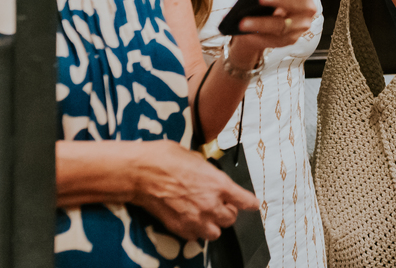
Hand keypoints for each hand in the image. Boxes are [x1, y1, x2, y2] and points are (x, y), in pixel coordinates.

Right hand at [131, 140, 257, 240]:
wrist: (142, 172)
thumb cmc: (166, 159)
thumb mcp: (196, 158)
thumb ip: (208, 172)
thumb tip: (210, 177)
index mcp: (219, 184)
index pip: (244, 200)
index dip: (250, 203)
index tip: (253, 204)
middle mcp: (210, 204)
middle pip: (231, 219)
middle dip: (228, 212)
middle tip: (222, 206)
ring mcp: (195, 218)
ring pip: (215, 232)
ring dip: (213, 225)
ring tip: (206, 216)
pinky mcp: (180, 228)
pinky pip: (195, 237)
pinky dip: (196, 231)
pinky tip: (191, 220)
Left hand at [226, 0, 321, 65]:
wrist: (261, 18)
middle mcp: (307, 8)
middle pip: (301, 4)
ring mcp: (299, 26)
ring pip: (282, 25)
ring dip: (262, 23)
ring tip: (243, 22)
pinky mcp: (288, 40)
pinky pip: (273, 40)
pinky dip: (258, 37)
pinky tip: (245, 34)